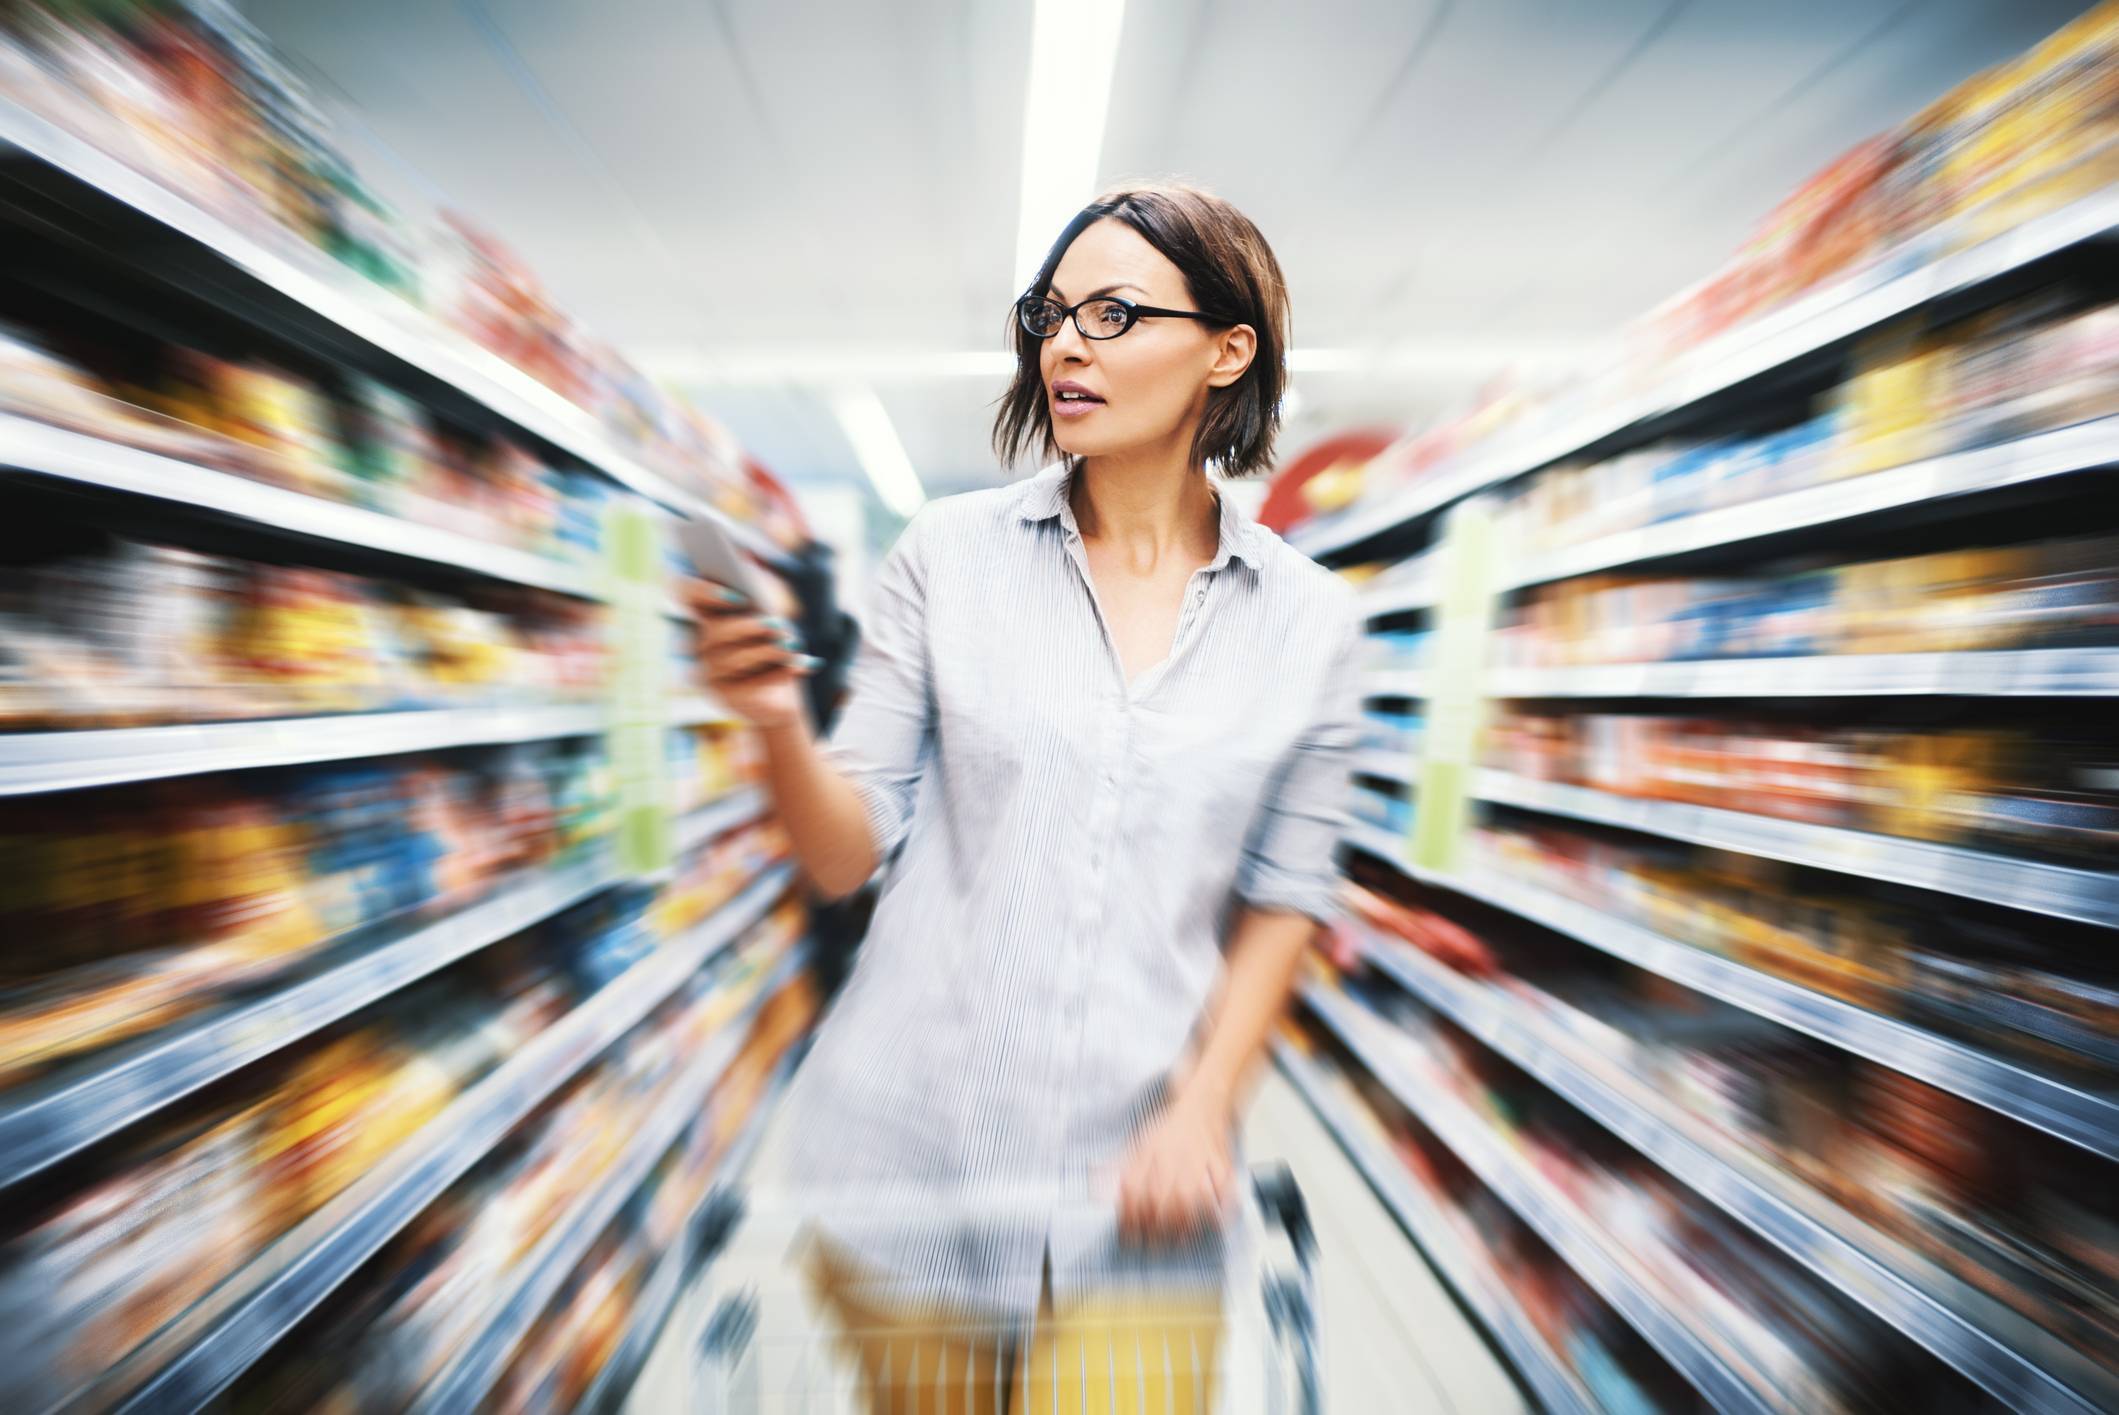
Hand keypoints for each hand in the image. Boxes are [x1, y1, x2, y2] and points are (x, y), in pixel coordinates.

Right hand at [685, 579, 814, 730]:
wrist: (777, 698)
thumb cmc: (773, 648)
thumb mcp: (770, 623)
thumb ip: (762, 608)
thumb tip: (769, 614)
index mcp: (708, 614)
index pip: (689, 593)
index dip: (703, 591)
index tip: (738, 597)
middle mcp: (701, 644)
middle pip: (715, 631)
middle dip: (747, 626)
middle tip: (776, 623)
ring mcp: (710, 673)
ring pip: (734, 659)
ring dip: (767, 651)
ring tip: (793, 646)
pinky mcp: (726, 697)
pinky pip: (750, 685)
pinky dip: (777, 674)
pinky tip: (800, 665)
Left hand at [1115, 1091, 1234, 1244]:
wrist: (1203, 1103)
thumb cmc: (1170, 1128)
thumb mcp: (1139, 1142)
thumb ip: (1120, 1168)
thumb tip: (1097, 1192)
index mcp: (1150, 1152)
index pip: (1134, 1187)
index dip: (1129, 1215)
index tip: (1128, 1237)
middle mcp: (1173, 1157)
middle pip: (1162, 1195)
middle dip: (1156, 1225)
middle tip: (1153, 1246)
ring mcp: (1199, 1160)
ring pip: (1192, 1195)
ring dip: (1185, 1221)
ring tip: (1179, 1241)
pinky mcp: (1222, 1162)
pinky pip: (1225, 1186)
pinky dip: (1223, 1206)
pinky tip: (1217, 1223)